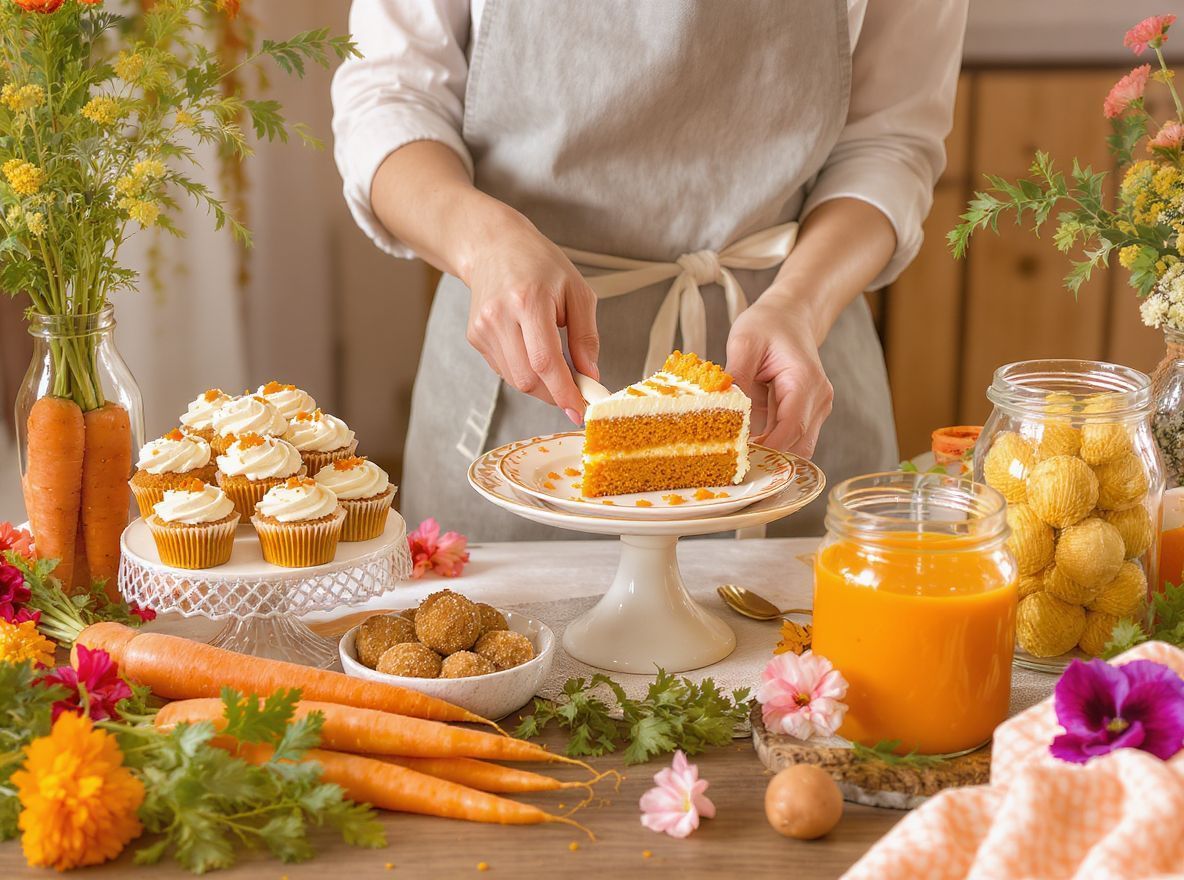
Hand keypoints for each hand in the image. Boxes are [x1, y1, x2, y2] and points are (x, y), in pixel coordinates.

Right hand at [461, 208, 599, 421]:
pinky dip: (524, 370)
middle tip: (575, 387)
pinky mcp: (475, 337)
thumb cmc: (540, 264)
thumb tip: (591, 375)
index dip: (564, 391)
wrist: (493, 246)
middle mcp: (499, 316)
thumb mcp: (577, 291)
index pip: (545, 361)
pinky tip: (531, 348)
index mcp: (528, 301)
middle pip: (528, 378)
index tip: (580, 408)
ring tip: (554, 362)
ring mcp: (482, 328)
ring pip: (515, 380)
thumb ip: (586, 336)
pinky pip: (504, 370)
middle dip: (554, 392)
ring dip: (540, 383)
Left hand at [725, 288, 833, 456]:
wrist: (790, 315)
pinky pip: (792, 438)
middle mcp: (818, 399)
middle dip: (767, 456)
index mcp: (805, 381)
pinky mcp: (808, 413)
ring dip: (770, 452)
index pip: (791, 428)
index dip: (766, 447)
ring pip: (796, 447)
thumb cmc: (768, 324)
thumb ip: (737, 375)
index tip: (737, 454)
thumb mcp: (744, 342)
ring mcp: (817, 408)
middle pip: (797, 444)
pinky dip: (772, 443)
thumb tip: (724, 407)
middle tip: (732, 458)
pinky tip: (747, 439)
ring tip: (737, 449)